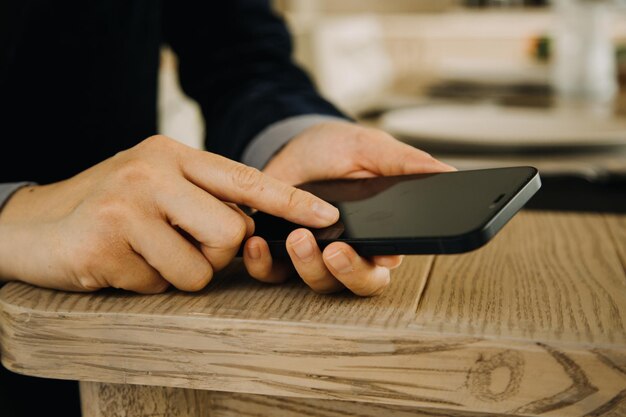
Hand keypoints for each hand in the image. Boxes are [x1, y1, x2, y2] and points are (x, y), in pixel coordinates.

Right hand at [0, 135, 337, 293]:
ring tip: (144, 253)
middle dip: (217, 254)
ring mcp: (128, 206)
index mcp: (173, 155)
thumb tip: (255, 224)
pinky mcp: (107, 243)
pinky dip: (146, 283)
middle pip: (232, 234)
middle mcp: (153, 173)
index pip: (247, 178)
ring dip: (177, 273)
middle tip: (183, 245)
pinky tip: (120, 263)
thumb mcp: (155, 184)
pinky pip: (159, 285)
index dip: (292, 201)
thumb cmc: (107, 205)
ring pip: (199, 269)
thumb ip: (202, 195)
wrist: (32, 224)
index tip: (328, 216)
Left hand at [243, 120, 455, 295]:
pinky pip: (274, 273)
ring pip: (319, 282)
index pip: (386, 262)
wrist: (291, 146)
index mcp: (377, 232)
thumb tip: (447, 173)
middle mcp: (349, 250)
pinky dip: (265, 265)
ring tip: (297, 237)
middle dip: (347, 272)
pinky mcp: (280, 253)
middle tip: (335, 250)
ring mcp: (314, 255)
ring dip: (308, 266)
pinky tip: (258, 244)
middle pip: (357, 283)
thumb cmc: (336, 149)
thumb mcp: (370, 148)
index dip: (381, 264)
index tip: (379, 255)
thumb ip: (406, 163)